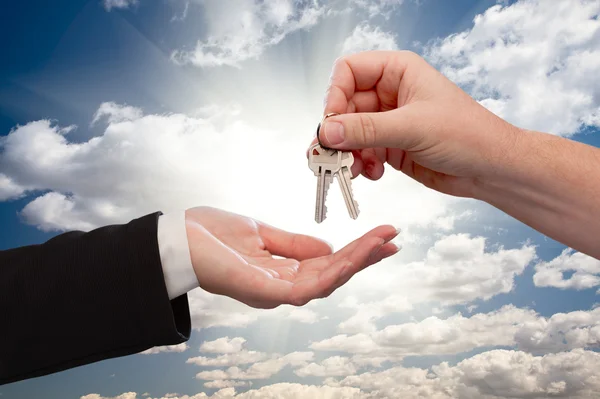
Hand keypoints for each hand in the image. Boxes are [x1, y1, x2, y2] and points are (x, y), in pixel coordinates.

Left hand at [184, 207, 399, 308]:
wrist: (175, 237)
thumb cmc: (210, 235)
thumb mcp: (261, 233)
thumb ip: (293, 244)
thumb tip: (328, 248)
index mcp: (281, 272)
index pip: (327, 265)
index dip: (356, 252)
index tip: (382, 236)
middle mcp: (280, 287)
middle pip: (332, 276)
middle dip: (364, 258)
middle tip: (393, 238)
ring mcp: (272, 292)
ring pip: (324, 283)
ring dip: (355, 263)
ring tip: (381, 244)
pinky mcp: (262, 292)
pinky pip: (303, 289)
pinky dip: (329, 274)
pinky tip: (348, 258)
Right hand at [310, 50, 520, 197]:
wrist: (490, 169)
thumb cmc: (467, 134)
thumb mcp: (413, 128)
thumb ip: (366, 130)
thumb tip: (327, 132)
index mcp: (398, 71)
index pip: (349, 71)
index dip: (335, 95)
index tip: (332, 123)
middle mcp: (389, 93)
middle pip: (344, 105)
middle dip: (338, 132)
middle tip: (331, 155)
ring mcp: (389, 121)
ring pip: (349, 132)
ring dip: (347, 152)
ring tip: (352, 170)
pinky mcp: (390, 146)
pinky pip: (361, 152)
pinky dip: (361, 164)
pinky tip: (374, 173)